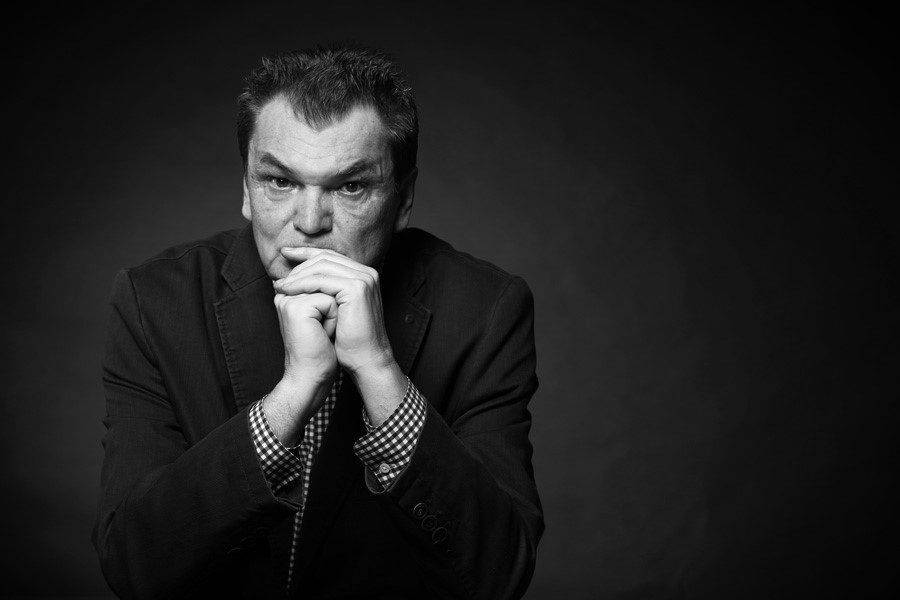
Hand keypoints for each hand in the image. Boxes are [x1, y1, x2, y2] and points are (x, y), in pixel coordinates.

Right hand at [262, 291, 337, 444]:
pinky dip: (333, 320)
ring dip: (334, 314)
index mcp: (289, 296)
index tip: (319, 328)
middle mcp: (285, 295)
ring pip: (329, 292)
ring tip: (321, 333)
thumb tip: (337, 281)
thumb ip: (322, 296)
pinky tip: (322, 334)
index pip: (323, 283)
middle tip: (320, 332)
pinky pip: (329, 302)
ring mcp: (288, 300)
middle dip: (332, 308)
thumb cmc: (319, 351)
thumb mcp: (322, 317)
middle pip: (327, 285)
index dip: (331, 305)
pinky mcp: (296, 307)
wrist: (311, 375)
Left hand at [274, 247, 407, 425]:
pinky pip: (322, 280)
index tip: (284, 255)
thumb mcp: (338, 309)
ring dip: (297, 276)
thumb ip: (327, 291)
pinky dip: (302, 284)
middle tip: (279, 278)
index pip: (331, 256)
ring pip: (322, 267)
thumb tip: (298, 278)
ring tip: (280, 287)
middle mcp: (367, 272)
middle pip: (325, 258)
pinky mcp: (356, 288)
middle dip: (299, 264)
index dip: (306, 253)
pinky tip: (288, 291)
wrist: (366, 359)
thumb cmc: (350, 340)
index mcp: (364, 275)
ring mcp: (363, 279)